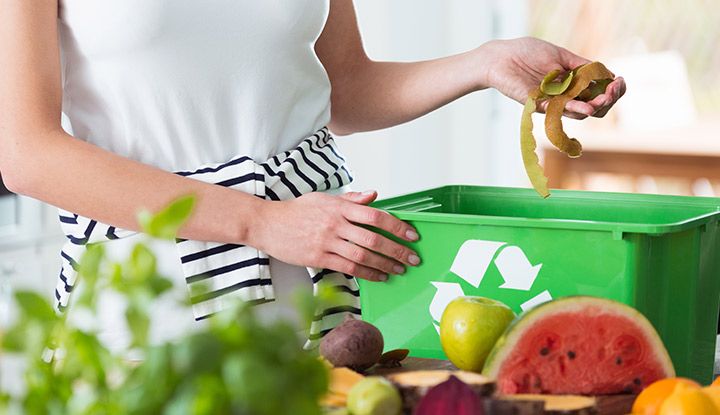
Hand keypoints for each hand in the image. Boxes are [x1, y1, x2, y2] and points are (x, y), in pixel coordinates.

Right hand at [250, 191, 420, 281]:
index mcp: (340, 207)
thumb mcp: (324, 198)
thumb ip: (351, 199)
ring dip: (385, 264)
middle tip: (413, 258)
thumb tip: (374, 195)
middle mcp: (336, 224)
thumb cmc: (296, 210)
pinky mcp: (319, 258)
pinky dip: (367, 273)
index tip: (411, 235)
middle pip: (374, 239)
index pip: (376, 215)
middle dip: (397, 250)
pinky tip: (379, 276)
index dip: (397, 226)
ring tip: (399, 269)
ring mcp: (327, 242)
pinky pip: (348, 268)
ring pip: (363, 256)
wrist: (267, 223)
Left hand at [477, 37, 625, 119]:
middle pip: (594, 108)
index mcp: (572, 83)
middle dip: (609, 100)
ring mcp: (552, 103)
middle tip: (614, 89)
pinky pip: (559, 111)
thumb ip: (582, 65)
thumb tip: (607, 74)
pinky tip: (586, 107)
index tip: (619, 81)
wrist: (500, 57)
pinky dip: (575, 109)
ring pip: (580, 113)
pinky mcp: (538, 105)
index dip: (613, 90)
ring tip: (604, 98)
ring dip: (596, 106)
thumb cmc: (527, 53)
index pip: (598, 93)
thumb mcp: (560, 55)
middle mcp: (564, 96)